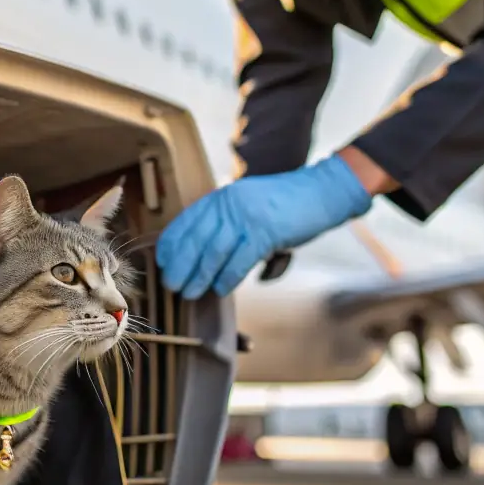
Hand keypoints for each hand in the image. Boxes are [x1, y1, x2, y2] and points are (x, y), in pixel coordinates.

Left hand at [156, 155, 373, 299]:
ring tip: (191, 293)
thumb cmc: (285, 204)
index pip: (186, 221)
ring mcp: (247, 216)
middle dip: (180, 266)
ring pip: (213, 252)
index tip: (162, 263)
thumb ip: (226, 221)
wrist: (321, 192)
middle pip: (195, 239)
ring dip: (199, 276)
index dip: (171, 244)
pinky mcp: (266, 231)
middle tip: (172, 285)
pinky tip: (221, 289)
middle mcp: (229, 204)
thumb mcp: (247, 203)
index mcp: (221, 197)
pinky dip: (227, 277)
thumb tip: (206, 253)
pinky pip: (240, 260)